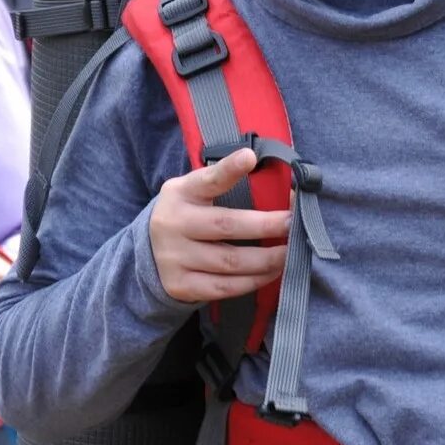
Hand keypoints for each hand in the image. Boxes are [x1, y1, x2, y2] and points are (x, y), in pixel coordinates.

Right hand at [149, 147, 288, 304]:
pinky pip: (225, 287)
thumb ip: (231, 188)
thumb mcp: (199, 193)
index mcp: (181, 193)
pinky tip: (271, 273)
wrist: (151, 253)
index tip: (249, 157)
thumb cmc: (190, 215)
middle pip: (226, 225)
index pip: (208, 179)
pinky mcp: (180, 285)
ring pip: (230, 262)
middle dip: (265, 226)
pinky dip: (253, 281)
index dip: (229, 169)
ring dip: (267, 259)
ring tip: (289, 253)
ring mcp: (174, 257)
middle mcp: (173, 223)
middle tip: (292, 225)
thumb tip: (287, 193)